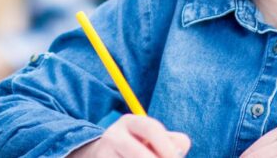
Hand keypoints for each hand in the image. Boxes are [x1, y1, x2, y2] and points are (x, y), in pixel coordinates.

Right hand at [69, 114, 190, 157]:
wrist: (99, 156)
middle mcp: (114, 135)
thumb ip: (172, 141)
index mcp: (130, 122)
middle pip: (139, 154)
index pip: (151, 129)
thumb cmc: (138, 148)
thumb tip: (178, 152)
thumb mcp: (153, 140)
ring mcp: (103, 153)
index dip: (167, 146)